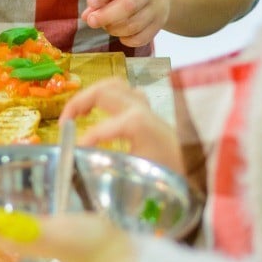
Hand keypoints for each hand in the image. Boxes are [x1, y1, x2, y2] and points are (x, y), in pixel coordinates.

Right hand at [60, 78, 183, 172]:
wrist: (197, 171)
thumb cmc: (170, 175)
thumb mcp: (138, 176)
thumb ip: (109, 167)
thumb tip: (83, 164)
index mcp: (140, 124)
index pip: (103, 126)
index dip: (86, 139)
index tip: (75, 152)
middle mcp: (142, 108)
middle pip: (103, 91)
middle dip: (78, 104)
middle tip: (65, 124)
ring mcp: (145, 105)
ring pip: (112, 85)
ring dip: (90, 95)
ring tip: (76, 113)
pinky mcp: (147, 109)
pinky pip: (121, 92)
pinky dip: (104, 98)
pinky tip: (96, 114)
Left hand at [82, 0, 169, 46]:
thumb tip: (87, 16)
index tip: (91, 3)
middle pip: (130, 4)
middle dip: (107, 16)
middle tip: (92, 21)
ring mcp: (158, 6)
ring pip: (135, 24)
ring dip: (114, 29)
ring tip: (106, 25)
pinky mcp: (160, 22)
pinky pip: (142, 38)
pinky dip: (127, 40)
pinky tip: (120, 34)